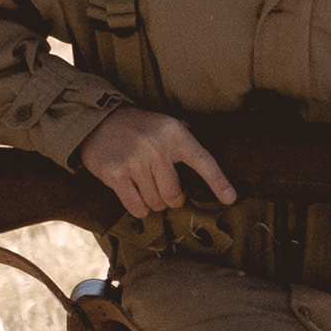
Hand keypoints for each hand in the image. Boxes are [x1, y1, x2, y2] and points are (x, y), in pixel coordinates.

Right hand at [78, 106, 236, 217]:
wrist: (100, 121)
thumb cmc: (141, 128)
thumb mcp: (169, 126)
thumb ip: (187, 143)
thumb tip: (213, 168)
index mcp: (176, 135)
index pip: (203, 161)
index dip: (219, 182)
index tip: (231, 198)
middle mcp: (157, 149)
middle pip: (175, 193)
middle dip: (173, 199)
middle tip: (167, 191)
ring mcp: (135, 162)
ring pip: (155, 202)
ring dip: (154, 203)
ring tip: (149, 189)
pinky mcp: (116, 175)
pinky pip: (136, 206)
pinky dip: (140, 209)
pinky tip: (138, 199)